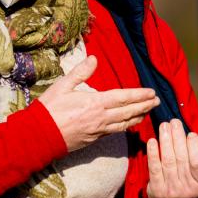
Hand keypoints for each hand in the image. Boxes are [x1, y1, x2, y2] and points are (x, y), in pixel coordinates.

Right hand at [38, 55, 159, 151]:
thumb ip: (80, 72)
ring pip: (124, 124)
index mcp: (95, 103)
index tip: (152, 92)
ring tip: (148, 111)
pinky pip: (115, 132)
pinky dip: (126, 126)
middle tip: (157, 101)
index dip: (139, 95)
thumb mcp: (62, 86)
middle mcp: (101, 118)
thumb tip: (94, 59)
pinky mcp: (94, 139)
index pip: (123, 97)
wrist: (39, 136)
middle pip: (128, 111)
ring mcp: (98, 130)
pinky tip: (129, 124)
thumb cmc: (49, 109)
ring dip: (138, 117)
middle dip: (144, 106)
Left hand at [146, 119, 197, 197]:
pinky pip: (154, 168)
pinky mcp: (157, 190)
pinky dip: (153, 153)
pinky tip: (152, 141)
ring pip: (168, 160)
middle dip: (177, 137)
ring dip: (165, 140)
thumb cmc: (190, 185)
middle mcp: (187, 188)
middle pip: (181, 158)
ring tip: (164, 126)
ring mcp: (171, 190)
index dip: (194, 147)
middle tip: (174, 122)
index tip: (190, 133)